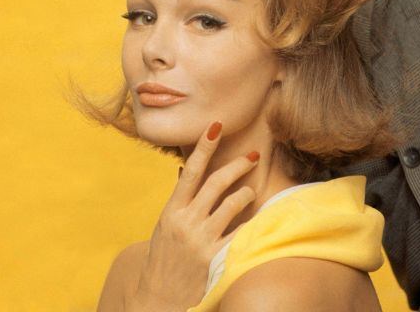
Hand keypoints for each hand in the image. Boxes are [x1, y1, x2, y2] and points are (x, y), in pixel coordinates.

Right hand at [128, 121, 260, 311]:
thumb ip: (180, 198)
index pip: (191, 170)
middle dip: (239, 164)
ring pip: (234, 203)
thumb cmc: (164, 258)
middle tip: (254, 155)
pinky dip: (253, 222)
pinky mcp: (217, 259)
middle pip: (217, 181)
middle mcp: (187, 222)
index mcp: (172, 210)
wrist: (158, 300)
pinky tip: (261, 218)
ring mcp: (202, 240)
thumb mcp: (165, 225)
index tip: (216, 125)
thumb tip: (187, 168)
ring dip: (247, 192)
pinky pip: (242, 232)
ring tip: (251, 191)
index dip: (204, 146)